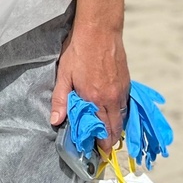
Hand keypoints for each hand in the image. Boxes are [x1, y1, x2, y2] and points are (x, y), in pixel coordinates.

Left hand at [50, 23, 129, 148]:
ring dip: (116, 127)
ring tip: (106, 133)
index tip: (97, 152)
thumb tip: (56, 121)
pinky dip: (120, 113)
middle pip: (115, 128)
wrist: (100, 31)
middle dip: (109, 140)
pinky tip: (112, 113)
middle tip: (102, 147)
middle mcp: (112, 99)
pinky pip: (125, 105)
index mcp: (95, 99)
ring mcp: (121, 91)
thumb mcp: (64, 74)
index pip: (101, 130)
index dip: (100, 144)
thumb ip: (61, 99)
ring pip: (122, 117)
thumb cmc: (79, 51)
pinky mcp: (127, 83)